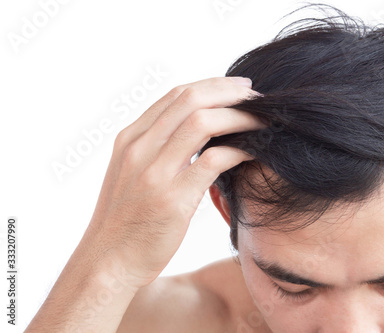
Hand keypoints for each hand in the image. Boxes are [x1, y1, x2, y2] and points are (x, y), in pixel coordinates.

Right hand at [84, 76, 265, 287]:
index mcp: (130, 139)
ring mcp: (154, 173)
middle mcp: (139, 149)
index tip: (238, 88)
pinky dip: (238, 150)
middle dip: (230, 93)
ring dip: (238, 117)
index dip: (213, 86)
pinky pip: (212, 161)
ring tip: (262, 121)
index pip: (175, 95)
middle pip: (190, 100)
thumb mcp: (131, 173)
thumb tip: (195, 130)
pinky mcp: (172, 200)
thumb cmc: (126, 219)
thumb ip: (156, 148)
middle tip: (257, 98)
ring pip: (202, 123)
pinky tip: (253, 152)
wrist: (108, 261)